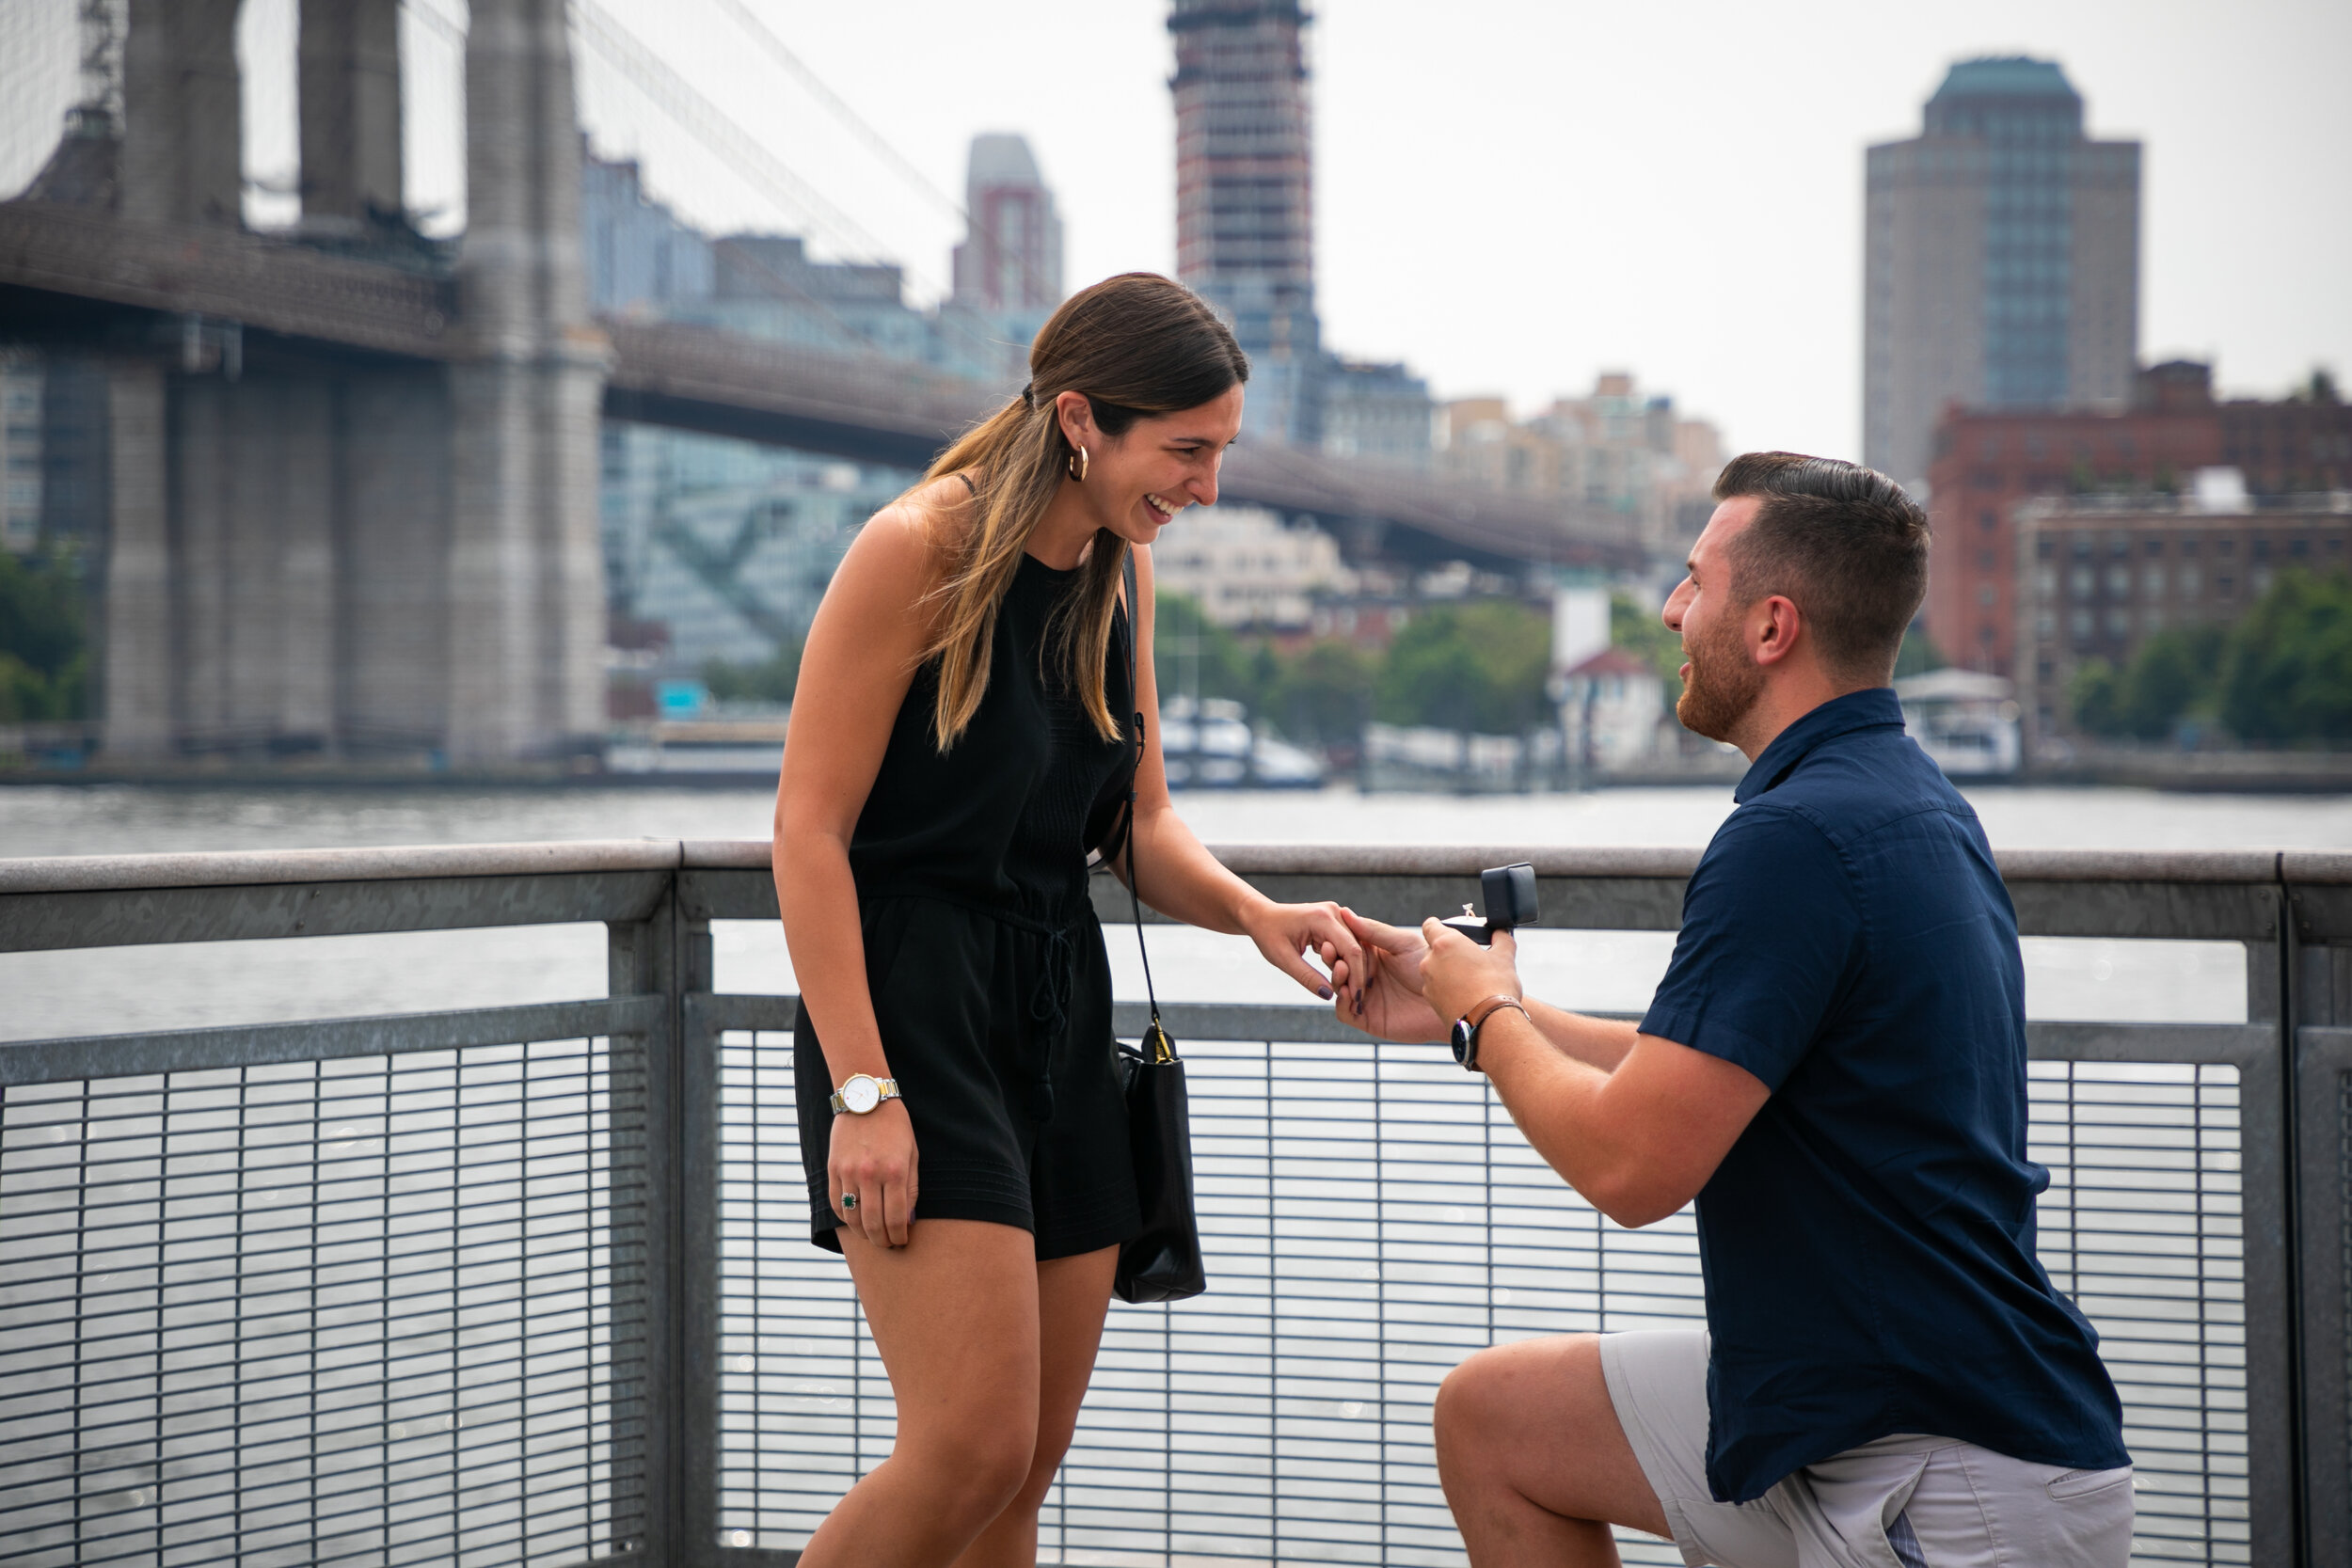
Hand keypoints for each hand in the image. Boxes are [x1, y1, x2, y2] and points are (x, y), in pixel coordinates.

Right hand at [829, 1098, 917, 1247]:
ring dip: (864, 1234)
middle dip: (882, 1241)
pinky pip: (837, 1204)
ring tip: (873, 1236)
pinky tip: (856, 1221)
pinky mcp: (833, 1169)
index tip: (902, 1241)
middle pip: (873, 1224)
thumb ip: (911, 1189)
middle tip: (888, 1244)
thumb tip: (908, 1221)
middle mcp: (870, 1174)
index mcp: (894, 1171)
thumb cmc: (895, 1127)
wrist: (865, 1099)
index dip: (899, 1237)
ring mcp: (848, 1172)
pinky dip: (846, 1218)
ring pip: (852, 1219)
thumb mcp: (912, 1154)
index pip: (895, 1219)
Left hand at [1244, 898, 1368, 1013]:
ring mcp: (1335, 915)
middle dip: (1356, 975)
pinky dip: (1343, 962)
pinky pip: (1345, 944)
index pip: (1351, 950)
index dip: (1356, 976)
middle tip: (1355, 1001)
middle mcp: (1333, 912)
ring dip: (1350, 969)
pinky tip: (1340, 978)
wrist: (1260, 916)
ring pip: (1354, 947)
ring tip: (1346, 991)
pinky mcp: (1333, 921)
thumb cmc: (1267, 934)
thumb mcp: (1283, 959)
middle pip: (1356, 948)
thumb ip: (1307, 977)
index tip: (1356, 999)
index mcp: (1322, 917)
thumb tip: (1329, 995)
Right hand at [1327, 909, 1445, 1041]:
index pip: (1346, 946)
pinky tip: (1348, 992)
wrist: (1451, 1000)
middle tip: (1330, 949)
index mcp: (1373, 955)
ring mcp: (1366, 997)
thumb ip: (1374, 931)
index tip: (1331, 933)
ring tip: (1341, 967)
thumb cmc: (1433, 968)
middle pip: (1338, 966)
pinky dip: (1341, 1002)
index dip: (1337, 940)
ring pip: (1338, 988)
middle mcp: (1367, 975)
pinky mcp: (1368, 1018)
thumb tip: (1348, 913)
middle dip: (1332, 957)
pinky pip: (1344, 1012)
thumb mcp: (1403, 943)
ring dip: (1336, 977)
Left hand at [1419, 919, 1521, 1027]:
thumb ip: (1500, 938)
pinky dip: (1447, 990)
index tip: (1448, 929)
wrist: (1488, 1023)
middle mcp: (1430, 961)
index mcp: (1445, 943)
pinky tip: (1466, 996)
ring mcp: (1428, 983)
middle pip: (1434, 950)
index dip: (1438, 926)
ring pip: (1435, 971)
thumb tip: (1500, 933)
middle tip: (1469, 960)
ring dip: (1448, 972)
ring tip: (1471, 981)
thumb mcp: (1504, 956)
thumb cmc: (1495, 987)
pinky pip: (1437, 990)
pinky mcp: (1431, 1002)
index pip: (1430, 925)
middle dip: (1449, 953)